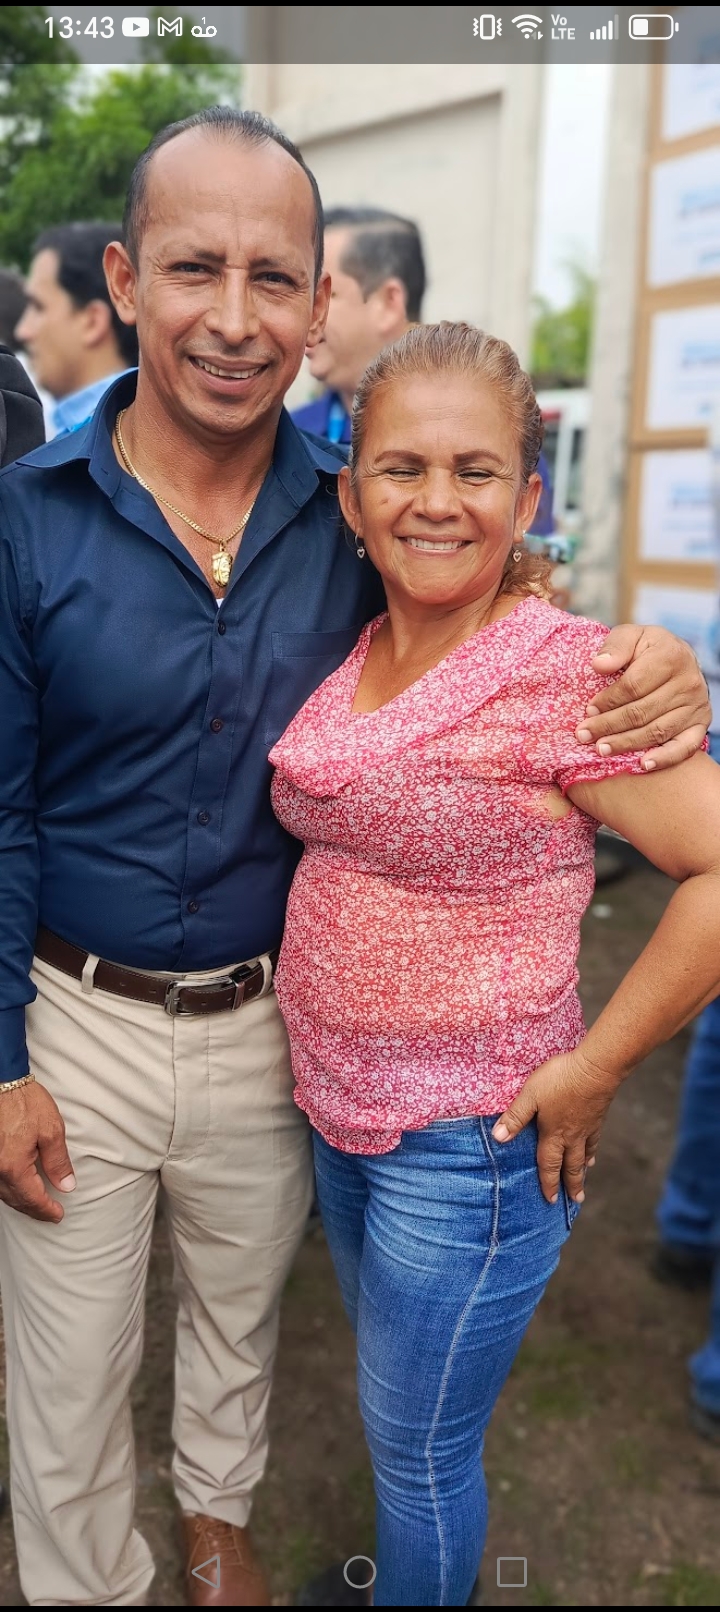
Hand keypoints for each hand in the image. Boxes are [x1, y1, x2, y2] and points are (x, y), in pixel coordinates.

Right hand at [0, 1081, 74, 1221]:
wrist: (2, 1083)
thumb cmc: (25, 1102)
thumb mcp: (51, 1130)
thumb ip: (58, 1161)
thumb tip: (66, 1185)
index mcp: (14, 1166)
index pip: (32, 1198)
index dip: (47, 1210)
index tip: (58, 1215)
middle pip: (16, 1200)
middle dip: (34, 1210)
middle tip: (51, 1214)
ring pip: (4, 1194)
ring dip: (21, 1201)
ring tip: (37, 1204)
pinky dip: (9, 1190)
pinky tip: (18, 1188)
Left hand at [491, 1049, 619, 1203]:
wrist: (596, 1068)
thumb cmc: (560, 1080)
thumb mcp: (530, 1096)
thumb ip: (515, 1117)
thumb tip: (498, 1139)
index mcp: (553, 1134)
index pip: (548, 1163)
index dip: (548, 1183)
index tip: (551, 1200)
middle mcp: (572, 1136)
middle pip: (571, 1165)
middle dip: (571, 1184)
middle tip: (576, 1201)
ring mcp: (587, 1127)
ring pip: (585, 1154)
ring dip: (583, 1170)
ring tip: (583, 1180)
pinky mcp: (598, 1116)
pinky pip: (595, 1140)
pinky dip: (592, 1150)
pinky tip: (592, 1152)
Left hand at [574, 624, 709, 770]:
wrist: (677, 658)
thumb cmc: (646, 649)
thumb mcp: (631, 636)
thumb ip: (615, 646)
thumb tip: (599, 665)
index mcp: (670, 655)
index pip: (634, 685)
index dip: (608, 700)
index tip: (588, 710)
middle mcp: (688, 682)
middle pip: (642, 711)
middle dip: (609, 725)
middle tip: (584, 735)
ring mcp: (696, 705)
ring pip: (657, 731)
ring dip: (627, 743)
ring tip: (601, 749)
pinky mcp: (700, 723)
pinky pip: (685, 746)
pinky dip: (665, 758)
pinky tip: (644, 765)